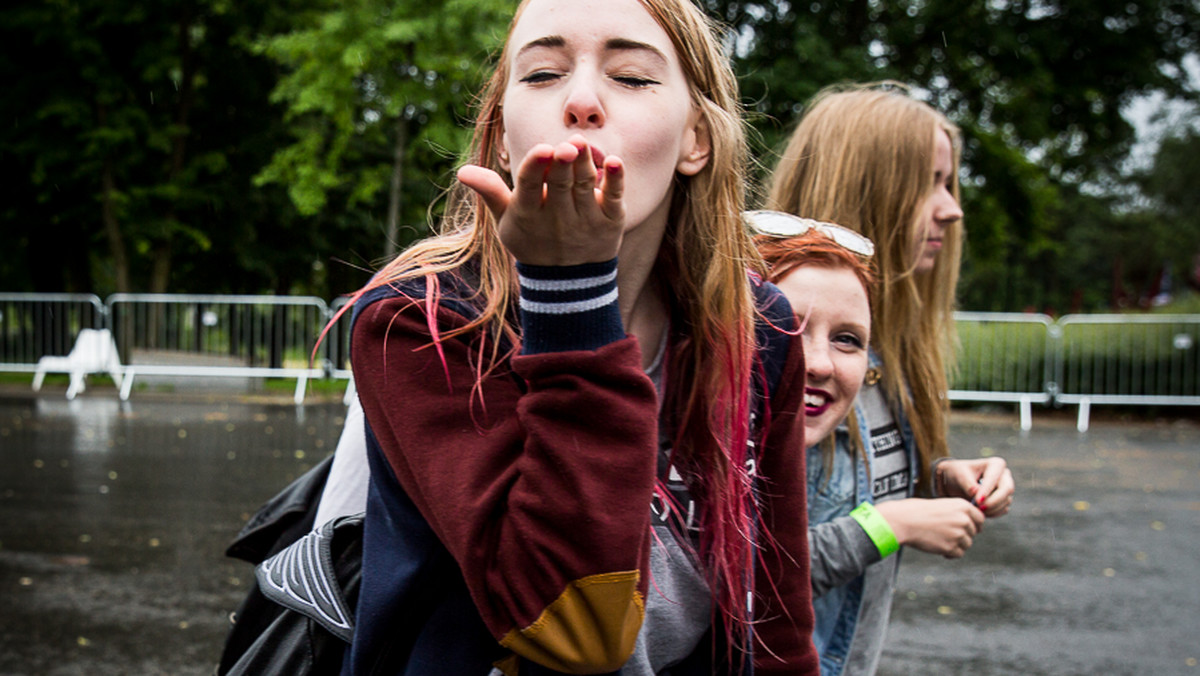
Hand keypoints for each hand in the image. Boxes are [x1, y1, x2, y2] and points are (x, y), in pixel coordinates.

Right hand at [456, 135, 625, 265]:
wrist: (567, 281)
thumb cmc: (531, 241)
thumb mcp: (506, 220)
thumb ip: (490, 192)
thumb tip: (462, 171)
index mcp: (529, 213)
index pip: (530, 187)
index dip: (536, 167)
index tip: (543, 149)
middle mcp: (558, 218)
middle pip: (561, 185)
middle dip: (564, 165)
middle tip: (567, 146)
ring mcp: (586, 220)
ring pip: (585, 187)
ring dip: (585, 165)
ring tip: (581, 144)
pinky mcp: (610, 221)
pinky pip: (614, 198)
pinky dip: (616, 181)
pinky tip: (616, 163)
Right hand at [874, 498, 984, 558]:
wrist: (903, 520)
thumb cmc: (917, 511)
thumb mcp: (942, 505)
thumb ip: (958, 513)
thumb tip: (970, 525)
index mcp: (963, 506)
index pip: (980, 519)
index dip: (975, 524)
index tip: (968, 528)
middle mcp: (964, 519)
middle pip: (973, 533)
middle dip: (963, 535)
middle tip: (947, 533)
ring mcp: (958, 534)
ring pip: (967, 544)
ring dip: (956, 544)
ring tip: (940, 539)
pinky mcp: (951, 547)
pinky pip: (958, 554)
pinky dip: (950, 553)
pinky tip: (939, 547)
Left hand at [937, 457, 1014, 517]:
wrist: (956, 482)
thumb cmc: (958, 474)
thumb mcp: (960, 476)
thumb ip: (968, 484)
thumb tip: (976, 493)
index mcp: (996, 464)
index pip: (994, 478)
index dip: (987, 491)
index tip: (977, 501)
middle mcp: (1005, 475)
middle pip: (1007, 490)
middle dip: (994, 501)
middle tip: (979, 509)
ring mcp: (1006, 489)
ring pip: (1006, 501)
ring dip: (992, 509)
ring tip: (976, 510)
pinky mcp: (1004, 500)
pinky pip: (1003, 509)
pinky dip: (993, 513)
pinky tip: (980, 513)